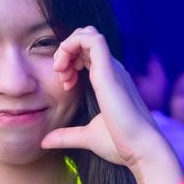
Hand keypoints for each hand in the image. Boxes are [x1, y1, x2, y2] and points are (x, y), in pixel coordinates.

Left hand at [40, 27, 172, 174]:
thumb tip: (44, 141)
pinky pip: (92, 39)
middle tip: (60, 75)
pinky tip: (64, 69)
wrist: (139, 150)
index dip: (70, 60)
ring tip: (60, 70)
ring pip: (88, 33)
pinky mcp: (108, 71)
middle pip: (86, 38)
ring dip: (67, 46)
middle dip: (66, 51)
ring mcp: (111, 68)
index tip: (64, 84)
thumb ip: (65, 136)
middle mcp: (112, 70)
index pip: (87, 52)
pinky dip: (71, 45)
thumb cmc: (120, 144)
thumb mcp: (86, 137)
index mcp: (109, 80)